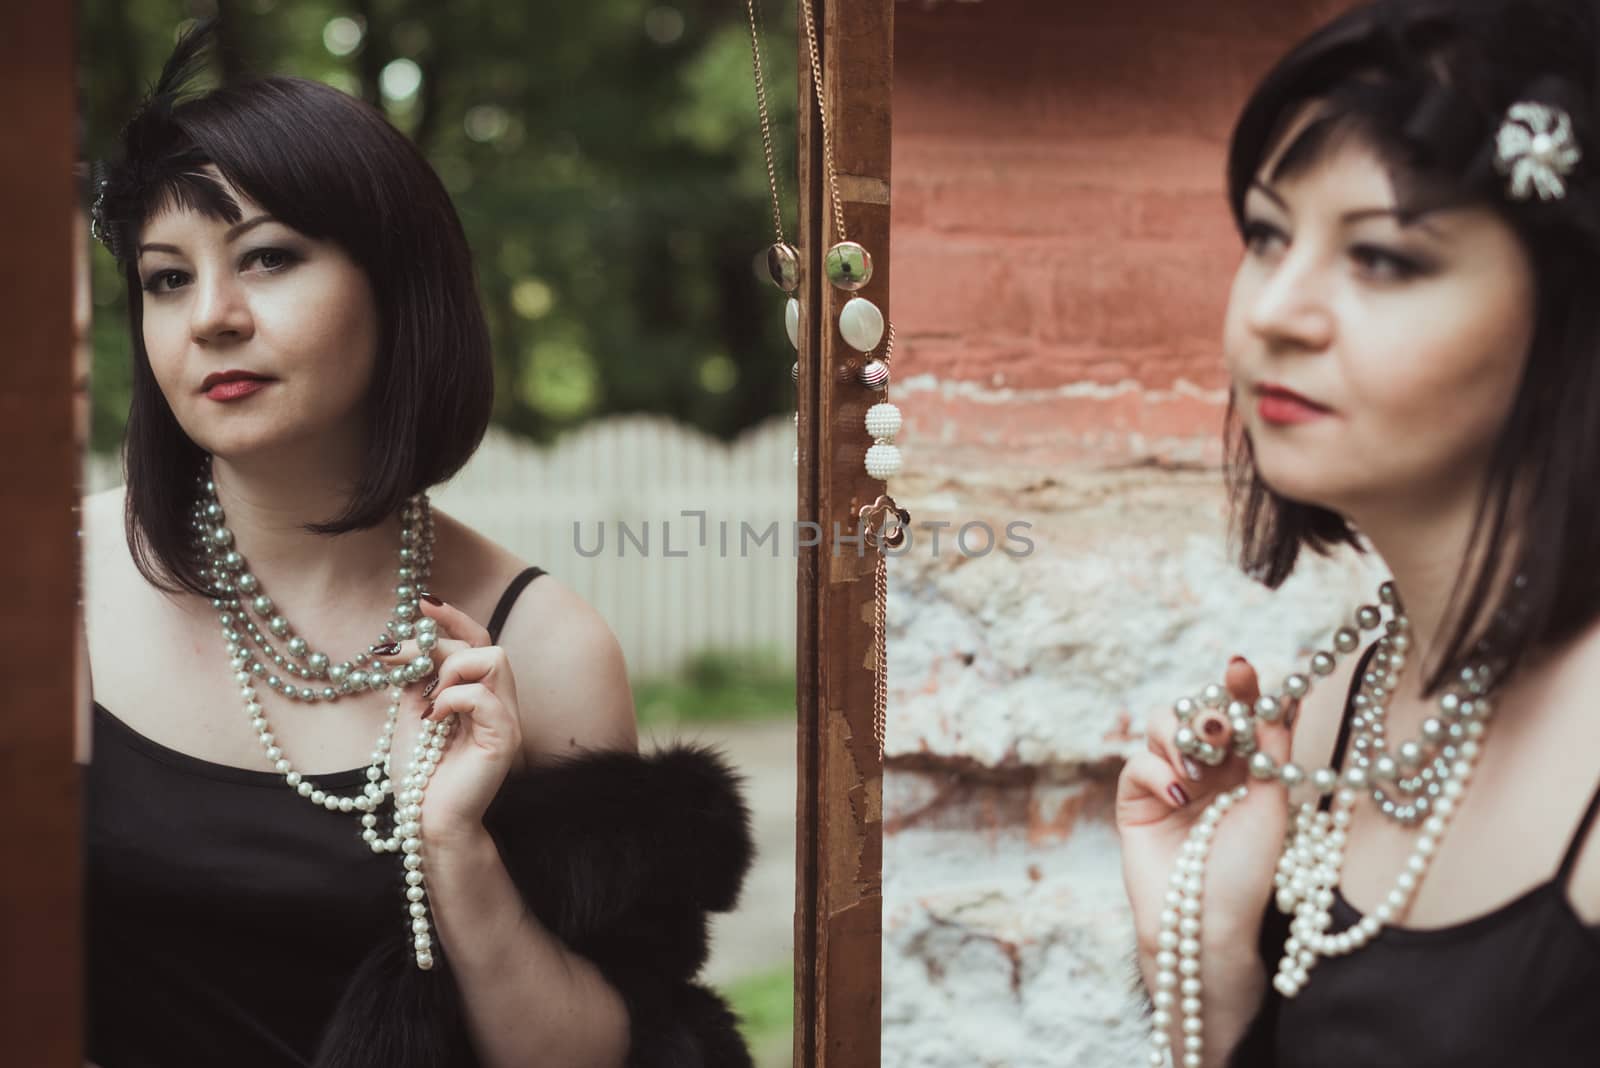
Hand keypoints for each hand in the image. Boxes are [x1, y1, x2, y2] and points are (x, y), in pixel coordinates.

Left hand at [371, 595, 524, 842]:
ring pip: (494, 659)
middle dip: (446, 645)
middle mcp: (500, 703)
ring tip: (431, 701)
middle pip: (487, 644)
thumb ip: (418, 679)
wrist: (429, 819)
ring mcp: (507, 720)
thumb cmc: (423, 773)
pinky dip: (453, 699)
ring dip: (454, 670)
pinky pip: (484, 697)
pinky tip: (434, 720)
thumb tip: (402, 642)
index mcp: (480, 695)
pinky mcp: (504, 739)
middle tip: (414, 671)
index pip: (478, 641)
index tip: (423, 603)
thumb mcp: (414, 713)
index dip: (455, 618)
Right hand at [1116, 657, 1297, 957]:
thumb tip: (1278, 699)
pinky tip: (1179, 795)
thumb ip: (1272, 751)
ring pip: (1160, 725)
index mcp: (1243, 767)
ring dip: (1181, 736)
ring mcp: (1167, 781)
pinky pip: (1137, 763)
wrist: (1208, 924)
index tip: (1241, 668)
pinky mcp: (1135, 800)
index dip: (1237, 687)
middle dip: (1207, 712)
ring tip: (1200, 769)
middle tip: (1221, 731)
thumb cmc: (1248, 873)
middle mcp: (1206, 768)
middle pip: (1194, 710)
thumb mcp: (1273, 806)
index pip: (1237, 713)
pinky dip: (1157, 771)